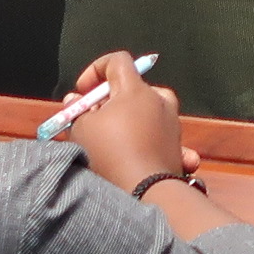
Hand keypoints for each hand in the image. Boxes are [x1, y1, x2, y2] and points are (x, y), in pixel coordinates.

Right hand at [61, 50, 192, 192]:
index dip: (96, 70)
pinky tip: (139, 153)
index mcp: (136, 89)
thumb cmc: (109, 155)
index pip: (118, 61)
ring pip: (146, 112)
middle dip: (109, 99)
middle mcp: (160, 101)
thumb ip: (77, 110)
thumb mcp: (81, 130)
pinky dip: (149, 141)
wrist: (146, 193)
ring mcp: (172, 124)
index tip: (83, 92)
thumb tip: (76, 99)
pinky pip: (161, 136)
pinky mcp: (178, 147)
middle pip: (132, 88)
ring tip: (110, 140)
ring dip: (128, 120)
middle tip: (92, 118)